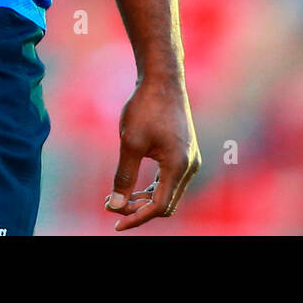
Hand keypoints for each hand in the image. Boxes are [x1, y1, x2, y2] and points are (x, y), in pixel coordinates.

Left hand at [104, 76, 199, 230]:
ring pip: (168, 193)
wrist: (162, 78)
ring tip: (119, 199)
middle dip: (139, 210)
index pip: (159, 206)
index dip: (136, 218)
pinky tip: (134, 188)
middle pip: (165, 203)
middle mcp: (190, 166)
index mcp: (179, 166)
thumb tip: (115, 205)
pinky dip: (153, 188)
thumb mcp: (130, 142)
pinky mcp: (185, 153)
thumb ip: (124, 176)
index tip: (115, 224)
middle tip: (112, 206)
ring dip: (145, 200)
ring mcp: (190, 160)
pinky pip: (170, 180)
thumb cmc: (146, 107)